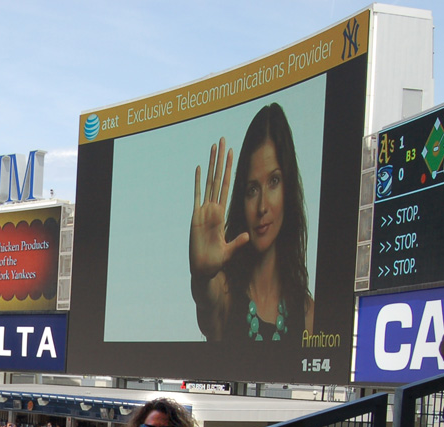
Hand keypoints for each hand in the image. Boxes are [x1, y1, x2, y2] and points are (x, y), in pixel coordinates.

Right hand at [190, 138, 249, 282]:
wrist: (202, 269)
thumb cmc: (216, 261)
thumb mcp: (230, 250)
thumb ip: (238, 241)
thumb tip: (248, 235)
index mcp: (221, 214)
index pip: (227, 187)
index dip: (230, 170)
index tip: (233, 153)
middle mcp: (213, 209)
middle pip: (218, 179)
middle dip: (221, 159)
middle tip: (222, 140)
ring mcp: (203, 211)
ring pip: (209, 182)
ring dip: (211, 164)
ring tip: (213, 147)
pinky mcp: (195, 217)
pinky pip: (197, 196)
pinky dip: (198, 182)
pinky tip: (200, 168)